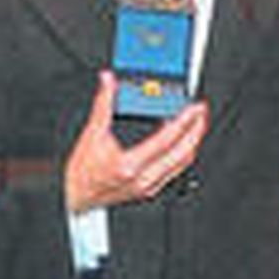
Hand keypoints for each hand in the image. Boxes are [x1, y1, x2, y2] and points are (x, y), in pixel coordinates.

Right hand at [64, 71, 208, 212]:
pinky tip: (184, 143)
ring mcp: (148, 186)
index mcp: (129, 165)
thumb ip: (103, 104)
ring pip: (182, 164)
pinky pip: (175, 171)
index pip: (166, 140)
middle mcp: (143, 178)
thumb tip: (108, 82)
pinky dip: (183, 154)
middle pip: (182, 153)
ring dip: (193, 142)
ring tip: (197, 124)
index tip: (193, 108)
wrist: (76, 197)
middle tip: (202, 112)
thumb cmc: (82, 172)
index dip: (184, 121)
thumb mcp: (91, 135)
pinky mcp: (149, 190)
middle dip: (196, 130)